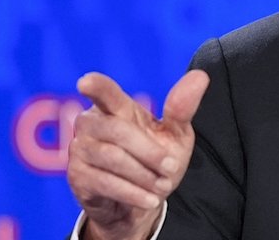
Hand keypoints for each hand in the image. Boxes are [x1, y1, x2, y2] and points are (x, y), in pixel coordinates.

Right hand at [67, 70, 209, 239]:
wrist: (140, 201)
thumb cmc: (156, 159)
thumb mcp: (175, 135)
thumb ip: (182, 108)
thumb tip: (200, 77)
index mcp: (116, 107)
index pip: (104, 92)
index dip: (96, 86)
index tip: (85, 82)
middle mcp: (92, 123)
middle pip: (117, 130)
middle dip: (149, 151)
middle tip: (172, 167)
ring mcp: (81, 149)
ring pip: (111, 157)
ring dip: (143, 174)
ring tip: (163, 186)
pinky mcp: (78, 176)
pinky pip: (104, 183)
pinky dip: (132, 193)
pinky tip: (150, 200)